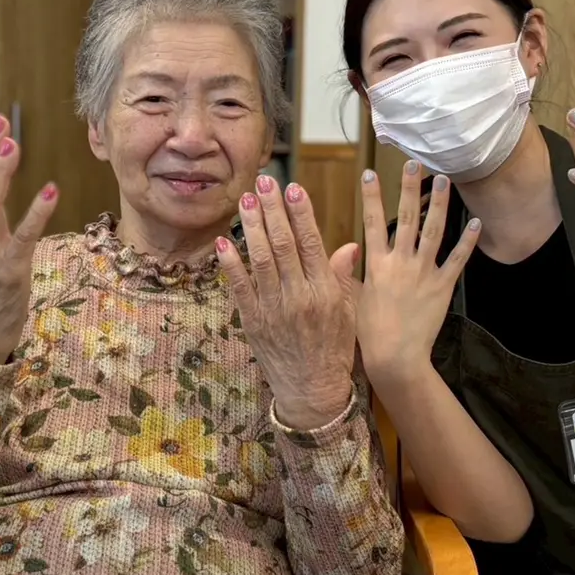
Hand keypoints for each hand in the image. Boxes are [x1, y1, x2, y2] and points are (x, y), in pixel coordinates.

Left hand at [215, 175, 358, 430]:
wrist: (313, 392)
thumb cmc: (334, 349)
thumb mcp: (349, 312)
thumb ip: (343, 277)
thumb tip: (349, 245)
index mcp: (325, 292)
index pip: (312, 243)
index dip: (300, 213)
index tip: (292, 188)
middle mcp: (299, 297)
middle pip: (283, 245)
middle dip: (272, 210)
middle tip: (263, 182)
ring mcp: (274, 309)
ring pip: (260, 260)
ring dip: (251, 227)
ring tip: (245, 200)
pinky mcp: (253, 322)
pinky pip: (239, 288)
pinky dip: (230, 264)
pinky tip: (224, 241)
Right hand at [356, 160, 480, 383]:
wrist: (396, 357)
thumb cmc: (369, 331)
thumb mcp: (351, 298)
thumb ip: (349, 270)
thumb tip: (350, 246)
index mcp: (376, 264)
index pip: (371, 222)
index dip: (370, 196)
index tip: (370, 172)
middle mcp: (401, 263)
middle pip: (405, 218)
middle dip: (409, 188)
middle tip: (413, 164)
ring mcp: (424, 273)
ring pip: (433, 231)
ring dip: (439, 204)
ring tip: (444, 181)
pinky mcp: (444, 286)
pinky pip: (458, 259)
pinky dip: (468, 241)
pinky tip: (475, 222)